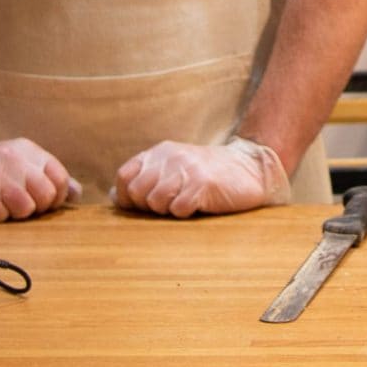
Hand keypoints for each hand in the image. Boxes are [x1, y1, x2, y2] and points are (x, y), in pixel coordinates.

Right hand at [0, 134, 77, 221]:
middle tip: (20, 206)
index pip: (60, 177)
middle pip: (46, 194)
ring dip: (15, 214)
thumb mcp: (21, 165)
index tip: (44, 202)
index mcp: (28, 150)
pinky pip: (0, 215)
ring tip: (2, 205)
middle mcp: (13, 159)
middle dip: (37, 208)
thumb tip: (77, 193)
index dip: (57, 197)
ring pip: (25, 208)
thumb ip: (49, 177)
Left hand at [116, 136, 289, 217]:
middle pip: (138, 191)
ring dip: (168, 210)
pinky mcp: (202, 183)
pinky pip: (178, 208)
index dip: (129, 197)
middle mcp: (170, 156)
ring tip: (186, 203)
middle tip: (170, 205)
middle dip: (149, 206)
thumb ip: (146, 178)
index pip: (124, 176)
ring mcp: (186, 168)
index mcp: (159, 152)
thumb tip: (117, 196)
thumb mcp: (174, 168)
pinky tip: (199, 205)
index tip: (144, 205)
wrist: (250, 168)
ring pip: (156, 201)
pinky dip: (185, 213)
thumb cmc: (207, 175)